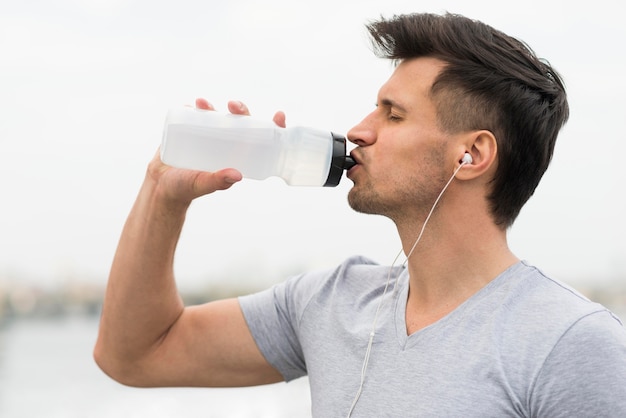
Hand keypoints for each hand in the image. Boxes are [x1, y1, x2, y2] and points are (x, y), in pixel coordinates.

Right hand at [147, 98, 285, 205]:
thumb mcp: (202, 184)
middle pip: (240, 122)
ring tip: (202, 103)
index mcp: (236, 156)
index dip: (272, 127)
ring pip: (216, 115)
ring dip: (212, 106)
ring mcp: (207, 135)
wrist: (160, 185)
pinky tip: (191, 106)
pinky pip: (194, 114)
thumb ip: (217, 181)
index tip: (279, 115)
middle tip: (233, 106)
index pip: (260, 139)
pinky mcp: (188, 129)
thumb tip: (237, 175)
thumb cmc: (186, 188)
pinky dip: (194, 108)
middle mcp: (225, 143)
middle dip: (241, 110)